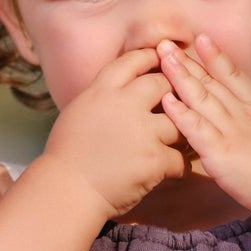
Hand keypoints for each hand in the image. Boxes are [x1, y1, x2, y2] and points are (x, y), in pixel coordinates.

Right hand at [44, 48, 188, 218]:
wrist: (66, 192)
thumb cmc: (68, 156)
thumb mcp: (79, 111)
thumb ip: (103, 96)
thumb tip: (125, 85)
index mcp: (101, 91)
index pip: (133, 61)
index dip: (151, 58)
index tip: (162, 62)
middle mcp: (122, 104)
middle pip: (163, 83)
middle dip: (175, 92)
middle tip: (180, 103)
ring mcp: (141, 131)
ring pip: (180, 120)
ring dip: (183, 131)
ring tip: (181, 140)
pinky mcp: (154, 159)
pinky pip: (181, 158)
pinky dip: (181, 165)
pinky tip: (176, 169)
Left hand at [158, 36, 250, 221]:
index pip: (235, 79)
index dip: (217, 58)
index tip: (202, 39)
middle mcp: (244, 117)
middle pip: (212, 83)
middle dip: (188, 61)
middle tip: (166, 42)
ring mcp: (232, 132)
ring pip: (201, 98)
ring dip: (180, 76)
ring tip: (162, 56)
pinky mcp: (222, 154)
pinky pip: (196, 129)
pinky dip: (180, 113)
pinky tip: (165, 99)